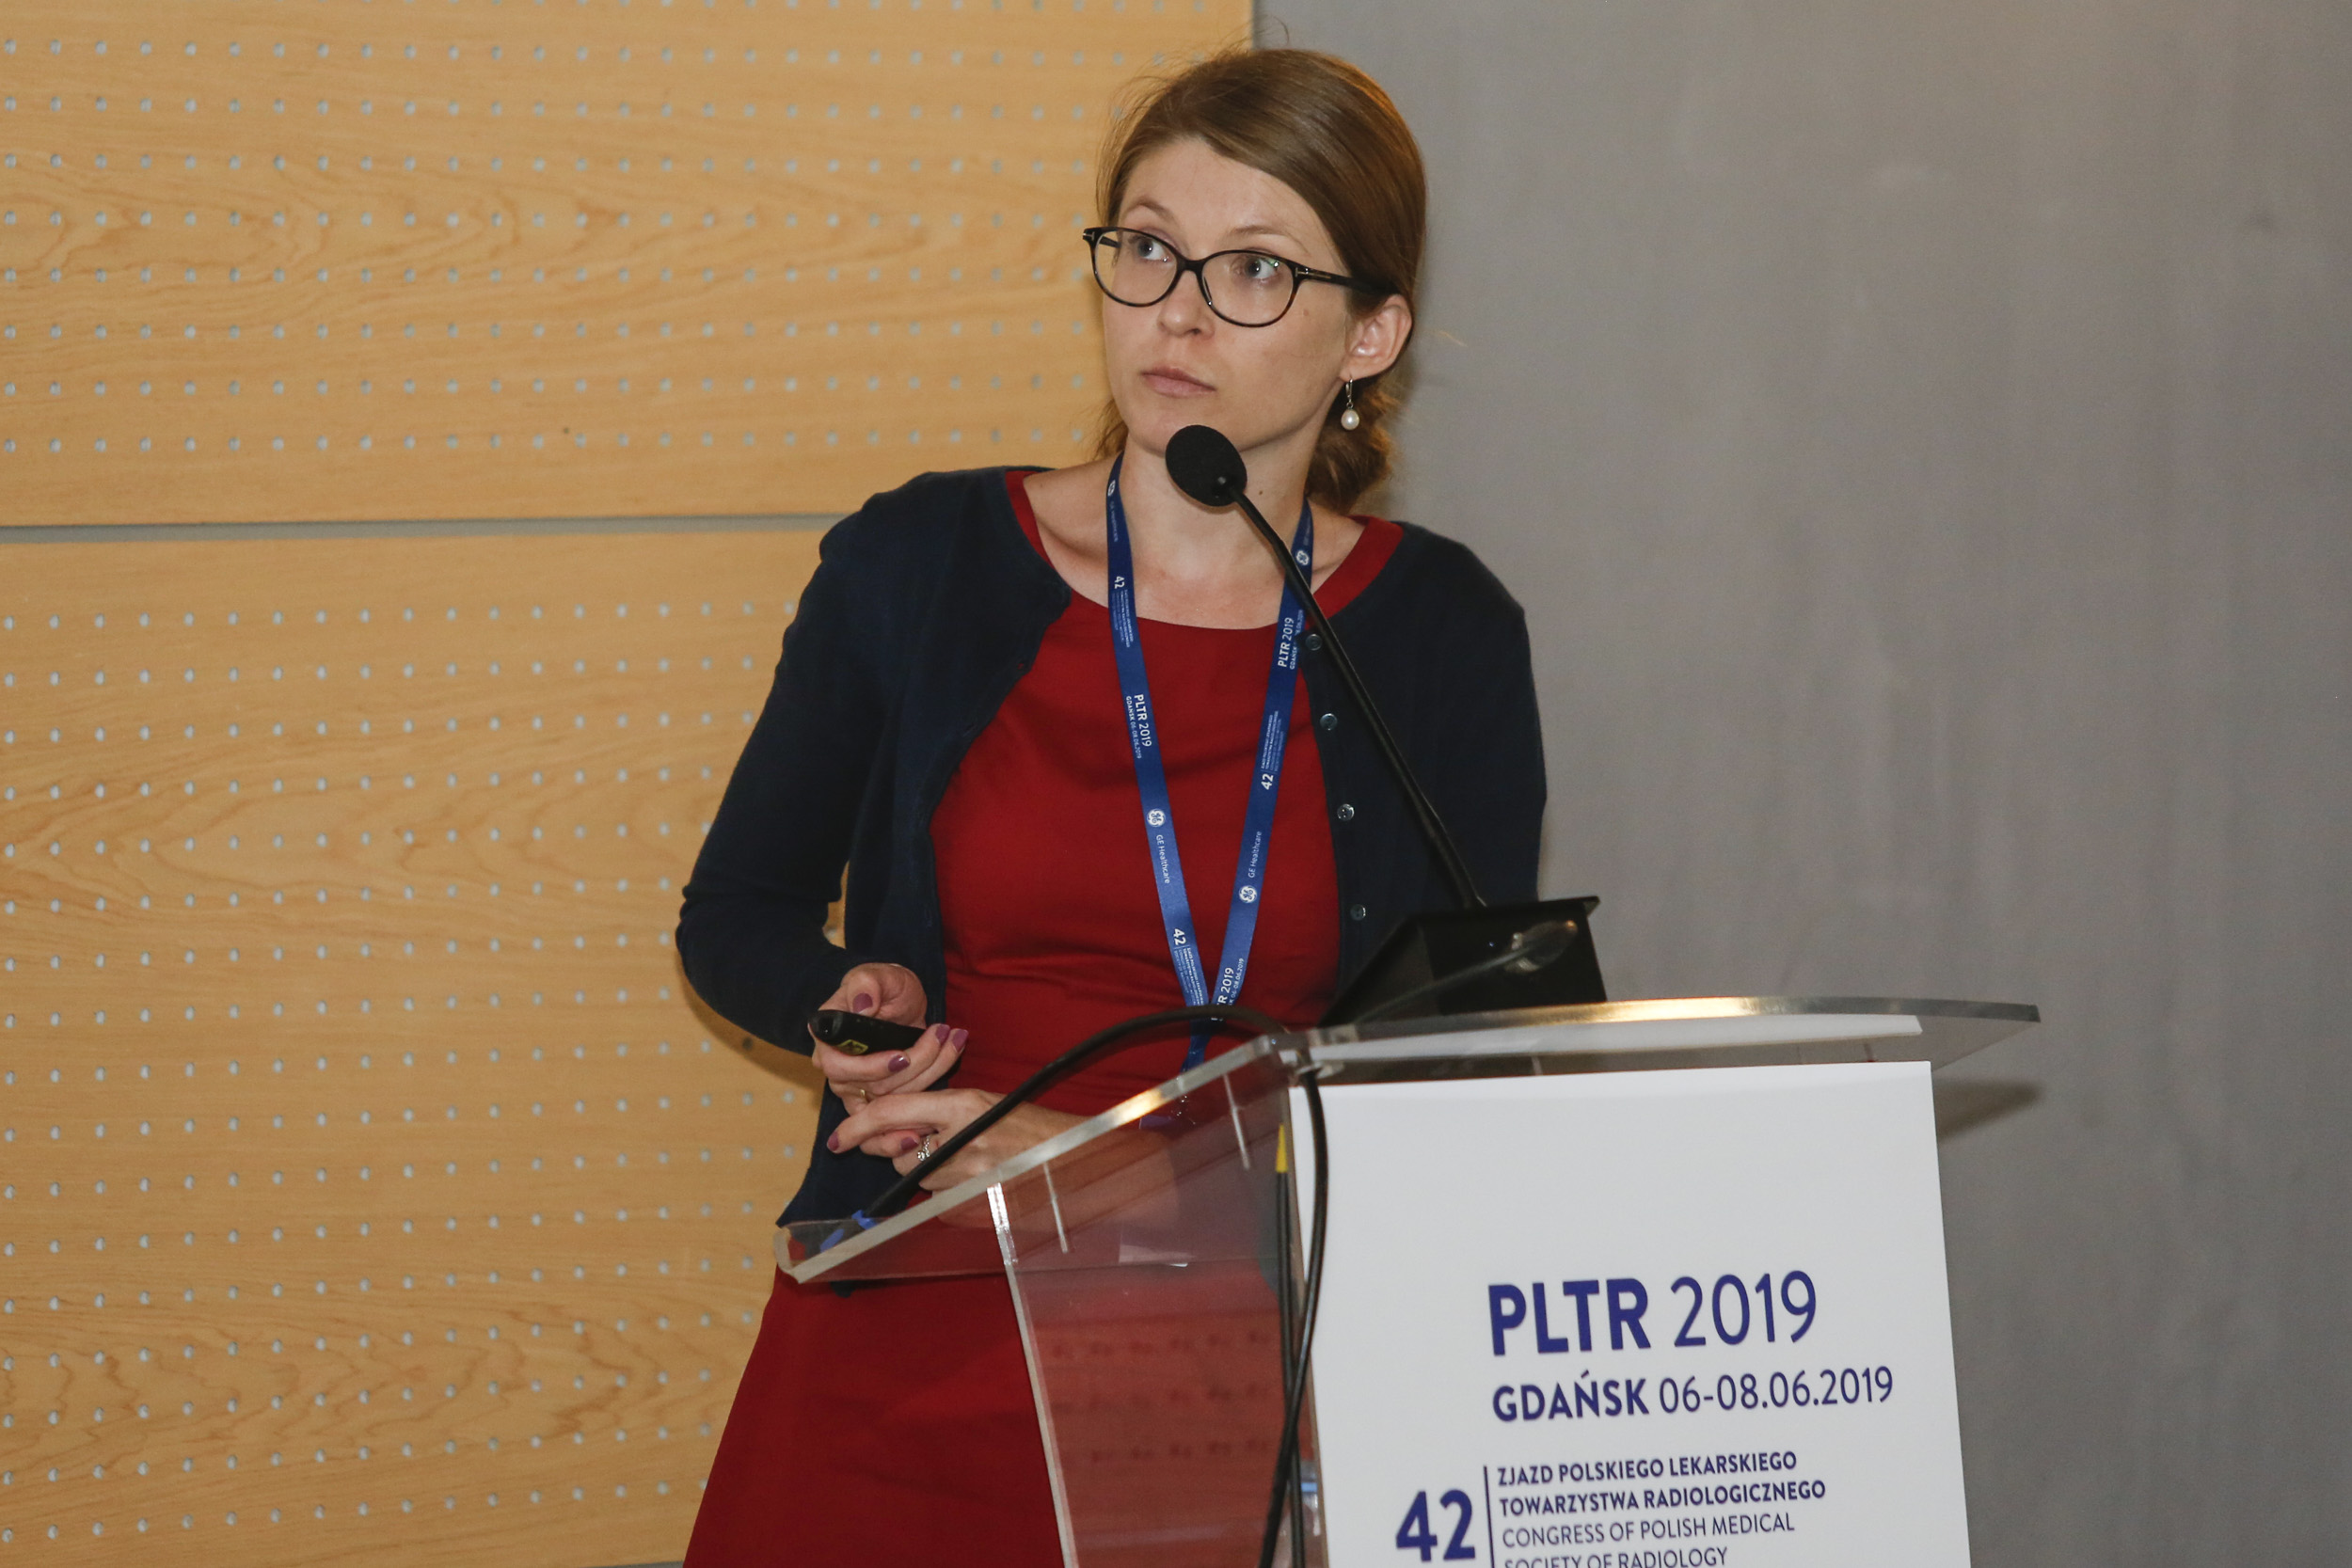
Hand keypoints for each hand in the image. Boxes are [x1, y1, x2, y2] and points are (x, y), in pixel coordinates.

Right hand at [809, 963, 961, 1105]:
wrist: (900, 1000)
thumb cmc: (884, 985)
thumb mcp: (877, 974)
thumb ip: (866, 984)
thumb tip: (861, 1006)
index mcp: (826, 1038)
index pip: (839, 1067)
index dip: (872, 1068)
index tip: (903, 1056)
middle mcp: (835, 1067)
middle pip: (872, 1086)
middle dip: (913, 1067)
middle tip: (939, 1038)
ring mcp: (855, 1087)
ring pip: (894, 1097)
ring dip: (930, 1070)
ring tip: (951, 1039)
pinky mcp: (877, 1098)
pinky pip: (900, 1106)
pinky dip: (926, 1089)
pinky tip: (947, 1065)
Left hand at [827, 1087, 1081, 1190]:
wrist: (1068, 1155)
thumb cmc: (1028, 1123)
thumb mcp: (981, 1100)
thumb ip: (935, 1110)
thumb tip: (892, 1126)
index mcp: (962, 1106)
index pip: (892, 1112)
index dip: (858, 1125)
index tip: (838, 1138)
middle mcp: (960, 1141)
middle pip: (898, 1153)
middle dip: (899, 1151)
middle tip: (923, 1140)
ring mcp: (968, 1177)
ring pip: (917, 1177)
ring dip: (927, 1168)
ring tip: (966, 1153)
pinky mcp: (975, 1203)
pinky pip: (939, 1195)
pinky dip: (945, 1185)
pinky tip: (973, 1172)